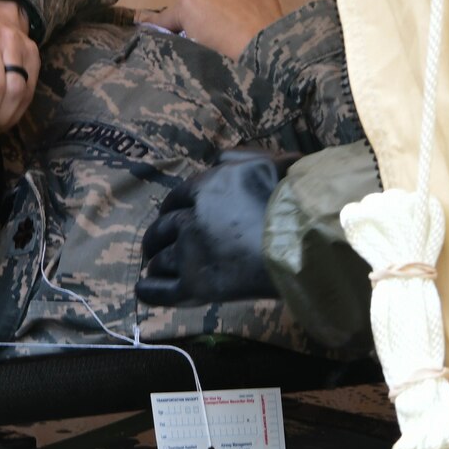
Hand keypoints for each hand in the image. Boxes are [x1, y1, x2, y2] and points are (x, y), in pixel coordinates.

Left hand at [136, 149, 296, 306]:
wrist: (304, 244)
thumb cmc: (292, 203)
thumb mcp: (268, 163)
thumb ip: (238, 157)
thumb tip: (216, 158)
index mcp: (206, 188)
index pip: (178, 198)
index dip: (174, 209)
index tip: (172, 216)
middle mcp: (191, 219)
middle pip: (162, 228)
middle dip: (158, 236)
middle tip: (157, 244)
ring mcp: (190, 254)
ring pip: (160, 259)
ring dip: (156, 263)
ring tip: (155, 269)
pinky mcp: (195, 286)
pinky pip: (161, 291)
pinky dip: (150, 291)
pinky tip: (144, 290)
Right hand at [142, 0, 285, 57]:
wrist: (268, 57)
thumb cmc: (223, 59)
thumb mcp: (189, 55)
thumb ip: (175, 41)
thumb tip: (161, 34)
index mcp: (189, 0)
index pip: (169, 17)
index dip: (165, 29)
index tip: (159, 33)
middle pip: (201, 5)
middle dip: (203, 20)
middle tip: (212, 43)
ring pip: (228, 0)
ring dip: (228, 13)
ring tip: (237, 37)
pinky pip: (250, 2)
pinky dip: (250, 14)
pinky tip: (255, 31)